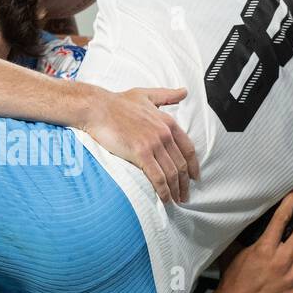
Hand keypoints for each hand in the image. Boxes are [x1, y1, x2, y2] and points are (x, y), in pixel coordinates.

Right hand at [82, 86, 199, 202]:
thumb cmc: (118, 102)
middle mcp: (164, 134)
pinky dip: (163, 191)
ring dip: (175, 190)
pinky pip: (157, 177)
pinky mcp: (140, 153)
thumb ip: (167, 96)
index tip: (194, 177)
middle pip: (181, 164)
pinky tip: (164, 199)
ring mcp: (153, 144)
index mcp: (168, 122)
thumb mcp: (146, 95)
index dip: (193, 165)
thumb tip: (184, 92)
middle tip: (185, 195)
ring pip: (171, 173)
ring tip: (175, 200)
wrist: (98, 108)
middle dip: (185, 183)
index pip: (188, 148)